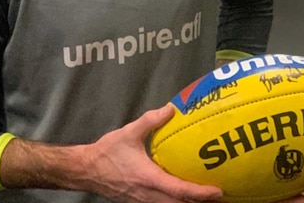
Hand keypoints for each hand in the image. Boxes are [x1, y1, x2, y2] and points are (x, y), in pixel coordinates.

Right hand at [82, 104, 223, 202]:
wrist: (85, 170)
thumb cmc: (107, 152)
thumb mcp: (129, 132)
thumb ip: (151, 120)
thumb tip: (171, 109)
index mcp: (148, 179)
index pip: (179, 190)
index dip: (199, 193)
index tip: (217, 191)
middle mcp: (147, 195)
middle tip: (219, 197)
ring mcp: (142, 201)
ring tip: (206, 198)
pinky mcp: (139, 202)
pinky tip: (183, 195)